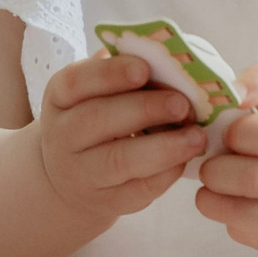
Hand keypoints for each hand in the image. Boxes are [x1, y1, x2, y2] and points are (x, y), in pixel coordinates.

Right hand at [36, 53, 204, 218]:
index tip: (145, 68)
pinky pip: (136, 190)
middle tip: (183, 103)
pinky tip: (185, 159)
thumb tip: (172, 55)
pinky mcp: (104, 201)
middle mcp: (62, 135)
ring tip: (196, 137)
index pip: (77, 81)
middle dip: (144, 109)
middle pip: (97, 120)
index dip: (110, 74)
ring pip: (117, 161)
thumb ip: (126, 71)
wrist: (73, 176)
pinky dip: (165, 174)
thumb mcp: (99, 92)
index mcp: (61, 97)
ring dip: (162, 148)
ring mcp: (80, 173)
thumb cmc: (100, 117)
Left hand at [195, 57, 257, 256]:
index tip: (234, 94)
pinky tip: (214, 196)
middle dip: (238, 137)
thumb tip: (220, 93)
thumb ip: (246, 94)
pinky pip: (240, 213)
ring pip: (256, 178)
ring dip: (217, 174)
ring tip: (209, 173)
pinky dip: (212, 202)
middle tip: (215, 144)